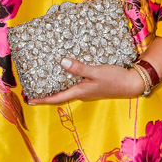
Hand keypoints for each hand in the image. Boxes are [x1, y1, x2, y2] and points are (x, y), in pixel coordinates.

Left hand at [27, 58, 145, 104]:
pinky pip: (75, 83)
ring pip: (67, 89)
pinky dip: (67, 80)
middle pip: (60, 94)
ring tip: (45, 79)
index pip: (56, 98)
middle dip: (47, 92)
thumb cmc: (114, 79)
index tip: (29, 99)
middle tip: (33, 88)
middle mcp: (81, 93)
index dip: (42, 99)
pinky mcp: (92, 85)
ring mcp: (87, 89)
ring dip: (56, 86)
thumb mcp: (96, 72)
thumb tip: (62, 62)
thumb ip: (79, 68)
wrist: (132, 83)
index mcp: (79, 92)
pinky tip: (65, 72)